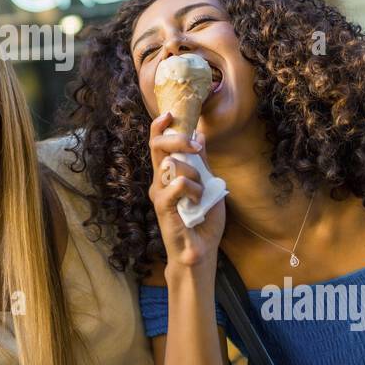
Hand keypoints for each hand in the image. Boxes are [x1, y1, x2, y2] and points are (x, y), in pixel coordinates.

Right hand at [148, 112, 224, 272]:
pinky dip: (194, 190)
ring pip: (173, 164)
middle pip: (157, 146)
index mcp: (168, 174)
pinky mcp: (162, 207)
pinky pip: (179, 185)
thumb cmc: (202, 220)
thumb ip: (201, 162)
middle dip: (177, 138)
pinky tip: (198, 203)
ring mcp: (159, 193)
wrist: (199, 251)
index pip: (157, 143)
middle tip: (195, 145)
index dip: (160, 126)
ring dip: (194, 174)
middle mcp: (159, 181)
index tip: (170, 114)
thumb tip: (199, 134)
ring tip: (201, 193)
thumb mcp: (208, 184)